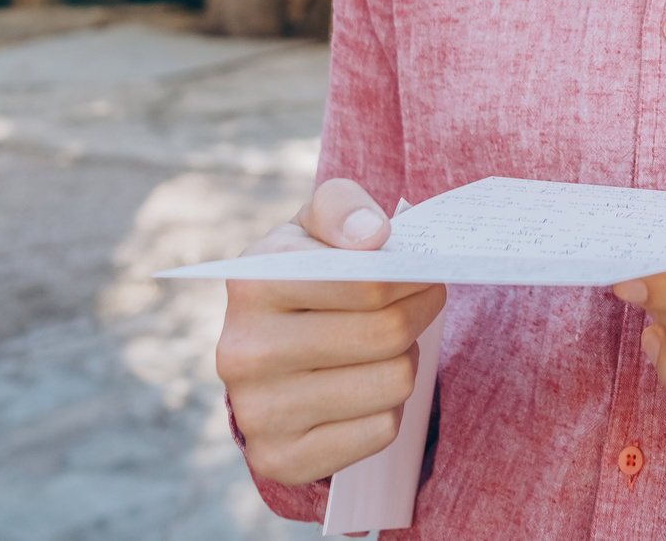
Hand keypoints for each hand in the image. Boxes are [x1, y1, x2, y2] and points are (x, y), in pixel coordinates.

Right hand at [214, 178, 443, 486]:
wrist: (262, 354)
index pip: (370, 283)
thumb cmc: (302, 275)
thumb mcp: (313, 226)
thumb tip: (373, 237)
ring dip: (403, 362)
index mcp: (253, 284)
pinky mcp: (279, 459)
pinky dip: (386, 408)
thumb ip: (342, 207)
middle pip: (387, 334)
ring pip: (392, 384)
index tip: (422, 272)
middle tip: (415, 306)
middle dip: (418, 315)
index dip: (414, 277)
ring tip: (381, 348)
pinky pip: (380, 430)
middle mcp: (243, 353)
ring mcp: (257, 413)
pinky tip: (360, 390)